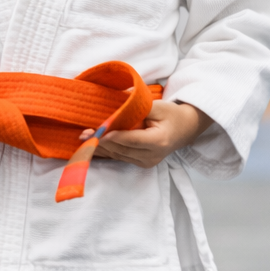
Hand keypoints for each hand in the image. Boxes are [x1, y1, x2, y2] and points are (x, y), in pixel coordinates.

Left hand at [84, 99, 210, 168]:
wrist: (187, 128)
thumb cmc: (172, 114)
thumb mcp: (157, 106)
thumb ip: (136, 110)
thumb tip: (114, 112)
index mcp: (158, 141)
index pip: (130, 140)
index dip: (112, 137)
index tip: (96, 133)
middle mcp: (152, 156)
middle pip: (121, 150)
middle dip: (101, 142)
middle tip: (82, 135)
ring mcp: (148, 162)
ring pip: (119, 156)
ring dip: (100, 148)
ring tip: (83, 141)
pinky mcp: (143, 164)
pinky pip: (121, 157)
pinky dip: (107, 152)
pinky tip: (93, 147)